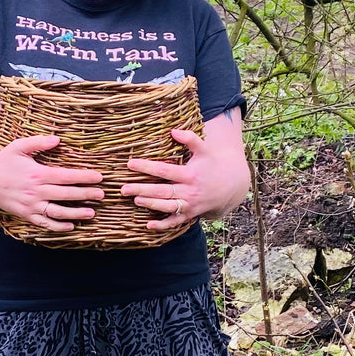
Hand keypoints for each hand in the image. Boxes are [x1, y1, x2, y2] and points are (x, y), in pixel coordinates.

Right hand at [0, 134, 104, 230]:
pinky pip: (44, 223)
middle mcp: (36, 192)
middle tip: (102, 194)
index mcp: (37, 174)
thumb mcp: (18, 147)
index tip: (99, 177)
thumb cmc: (3, 162)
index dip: (84, 177)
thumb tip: (57, 140)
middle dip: (86, 195)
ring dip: (76, 213)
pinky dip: (58, 226)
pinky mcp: (26, 215)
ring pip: (58, 212)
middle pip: (66, 194)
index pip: (66, 176)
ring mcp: (31, 206)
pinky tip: (71, 225)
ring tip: (92, 212)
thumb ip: (38, 142)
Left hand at [121, 121, 249, 230]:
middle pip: (162, 191)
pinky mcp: (190, 214)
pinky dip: (163, 225)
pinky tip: (148, 225)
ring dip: (151, 205)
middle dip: (142, 190)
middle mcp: (189, 191)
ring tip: (135, 200)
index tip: (130, 164)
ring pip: (167, 206)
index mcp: (190, 174)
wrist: (231, 186)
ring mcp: (190, 204)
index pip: (165, 170)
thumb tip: (173, 131)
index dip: (147, 167)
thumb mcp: (204, 149)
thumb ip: (190, 139)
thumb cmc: (211, 164)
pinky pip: (175, 221)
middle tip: (123, 188)